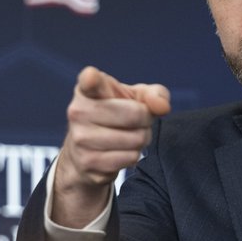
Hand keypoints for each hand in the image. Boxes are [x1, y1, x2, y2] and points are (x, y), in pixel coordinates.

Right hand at [51, 66, 170, 227]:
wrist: (87, 151)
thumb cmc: (116, 115)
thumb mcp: (136, 98)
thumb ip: (155, 95)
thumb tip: (162, 107)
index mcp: (88, 89)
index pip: (89, 80)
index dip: (91, 78)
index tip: (92, 78)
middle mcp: (79, 111)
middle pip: (135, 114)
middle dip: (146, 120)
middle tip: (137, 122)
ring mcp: (81, 138)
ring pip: (136, 139)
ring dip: (141, 140)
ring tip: (128, 136)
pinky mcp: (88, 162)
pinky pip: (130, 158)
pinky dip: (134, 156)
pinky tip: (121, 151)